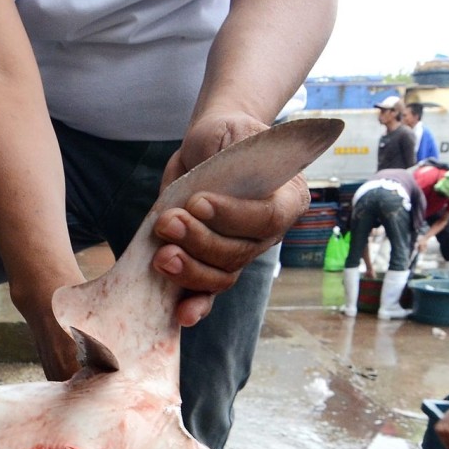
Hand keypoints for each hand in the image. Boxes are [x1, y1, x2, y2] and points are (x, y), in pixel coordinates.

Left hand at [153, 111, 310, 325]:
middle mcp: (268, 233)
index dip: (230, 215)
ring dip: (189, 271)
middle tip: (167, 223)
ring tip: (161, 256)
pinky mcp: (213, 266)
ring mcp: (241, 254)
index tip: (197, 202)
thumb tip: (216, 185)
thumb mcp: (229, 134)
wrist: (208, 149)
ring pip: (222, 276)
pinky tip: (181, 314)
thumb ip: (229, 157)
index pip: (265, 217)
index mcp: (287, 198)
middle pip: (239, 253)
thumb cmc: (224, 139)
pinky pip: (208, 294)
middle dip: (199, 242)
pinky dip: (195, 305)